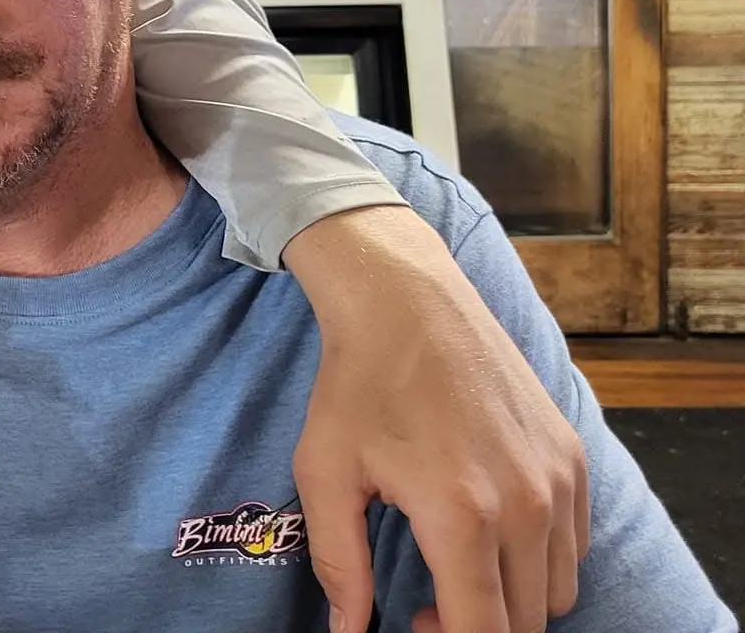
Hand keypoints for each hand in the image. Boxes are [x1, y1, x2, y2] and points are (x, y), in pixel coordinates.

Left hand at [285, 206, 587, 632]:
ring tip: (458, 569)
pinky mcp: (574, 456)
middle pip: (529, 621)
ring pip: (560, 589)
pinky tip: (491, 532)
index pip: (484, 632)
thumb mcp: (325, 473)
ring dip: (515, 599)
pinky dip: (542, 559)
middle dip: (479, 627)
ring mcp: (559, 478)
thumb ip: (339, 564)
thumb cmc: (357, 384)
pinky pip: (576, 543)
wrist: (406, 301)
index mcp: (463, 514)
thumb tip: (348, 629)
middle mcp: (527, 503)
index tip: (414, 624)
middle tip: (427, 604)